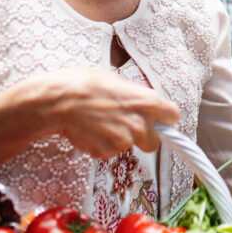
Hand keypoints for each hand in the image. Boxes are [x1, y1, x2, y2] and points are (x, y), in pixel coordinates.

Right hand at [8, 67, 179, 157]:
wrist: (58, 102)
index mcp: (147, 101)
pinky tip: (90, 131)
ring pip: (128, 146)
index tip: (159, 120)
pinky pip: (109, 152)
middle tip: (126, 127)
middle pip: (154, 141)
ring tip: (99, 123)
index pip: (173, 116)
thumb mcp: (115, 80)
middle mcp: (141, 123)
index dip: (165, 119)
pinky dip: (101, 145)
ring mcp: (125, 140)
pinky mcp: (108, 152)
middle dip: (143, 137)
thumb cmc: (83, 84)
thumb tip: (137, 99)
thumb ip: (133, 94)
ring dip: (117, 139)